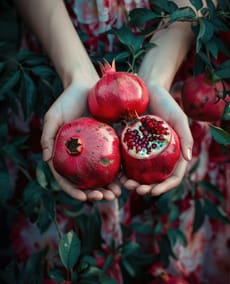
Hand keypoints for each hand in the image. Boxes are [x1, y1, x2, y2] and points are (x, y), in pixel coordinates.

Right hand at [40, 81, 121, 200]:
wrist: (86, 85)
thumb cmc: (67, 100)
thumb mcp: (53, 116)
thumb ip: (47, 136)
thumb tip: (47, 159)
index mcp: (65, 153)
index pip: (66, 178)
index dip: (73, 190)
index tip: (84, 198)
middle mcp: (80, 155)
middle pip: (86, 180)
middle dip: (95, 193)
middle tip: (107, 197)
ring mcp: (95, 150)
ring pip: (102, 174)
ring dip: (110, 186)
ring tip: (119, 193)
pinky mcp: (109, 141)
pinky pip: (115, 158)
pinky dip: (120, 170)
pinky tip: (128, 176)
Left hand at [120, 84, 192, 195]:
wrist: (147, 89)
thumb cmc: (166, 102)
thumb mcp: (178, 117)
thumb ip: (185, 136)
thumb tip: (188, 158)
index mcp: (175, 153)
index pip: (174, 176)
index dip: (164, 187)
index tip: (152, 191)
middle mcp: (161, 155)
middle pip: (156, 179)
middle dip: (147, 188)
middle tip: (135, 189)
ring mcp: (146, 151)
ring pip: (141, 174)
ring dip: (134, 182)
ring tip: (123, 184)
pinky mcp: (133, 145)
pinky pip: (129, 161)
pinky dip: (124, 170)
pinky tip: (116, 174)